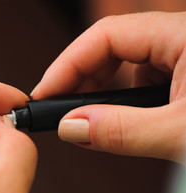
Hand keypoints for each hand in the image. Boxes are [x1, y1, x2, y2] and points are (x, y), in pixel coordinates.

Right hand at [31, 12, 185, 161]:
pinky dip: (124, 103)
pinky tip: (120, 121)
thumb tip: (72, 127)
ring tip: (88, 121)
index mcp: (184, 34)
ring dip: (102, 95)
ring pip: (126, 66)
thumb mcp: (182, 135)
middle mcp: (182, 37)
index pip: (106, 35)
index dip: (67, 65)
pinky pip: (142, 80)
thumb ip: (124, 131)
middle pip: (111, 48)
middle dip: (81, 82)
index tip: (45, 94)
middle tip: (59, 111)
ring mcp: (185, 55)